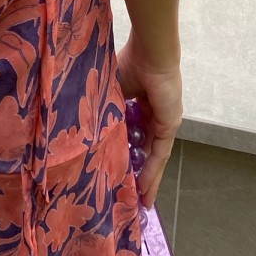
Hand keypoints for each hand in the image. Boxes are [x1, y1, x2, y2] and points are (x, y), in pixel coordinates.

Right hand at [116, 33, 182, 208]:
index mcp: (142, 103)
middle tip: (129, 195)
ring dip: (147, 180)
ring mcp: (165, 121)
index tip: (116, 170)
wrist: (150, 53)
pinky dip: (152, 172)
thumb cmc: (130, 63)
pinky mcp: (170, 125)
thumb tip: (85, 130)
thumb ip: (105, 110)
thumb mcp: (112, 92)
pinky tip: (144, 190)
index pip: (135, 134)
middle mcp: (156, 115)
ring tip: (139, 203)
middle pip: (146, 150)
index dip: (127, 153)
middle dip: (139, 173)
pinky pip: (159, 154)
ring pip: (154, 157)